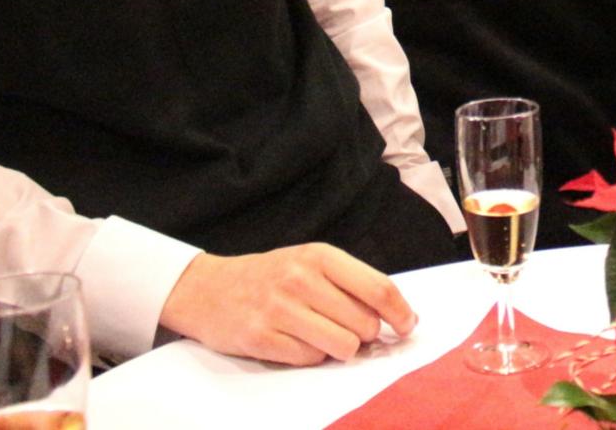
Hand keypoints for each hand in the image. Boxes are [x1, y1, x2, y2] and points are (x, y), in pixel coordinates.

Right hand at [159, 244, 415, 365]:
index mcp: (320, 256)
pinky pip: (311, 360)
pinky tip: (296, 341)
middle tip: (351, 330)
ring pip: (343, 346)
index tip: (408, 326)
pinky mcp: (261, 338)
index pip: (378, 289)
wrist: (206, 289)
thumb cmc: (270, 276)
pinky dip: (311, 357)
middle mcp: (300, 279)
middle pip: (365, 324)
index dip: (401, 313)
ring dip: (341, 349)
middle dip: (366, 335)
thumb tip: (400, 316)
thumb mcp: (309, 263)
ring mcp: (279, 309)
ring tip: (323, 336)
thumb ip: (352, 284)